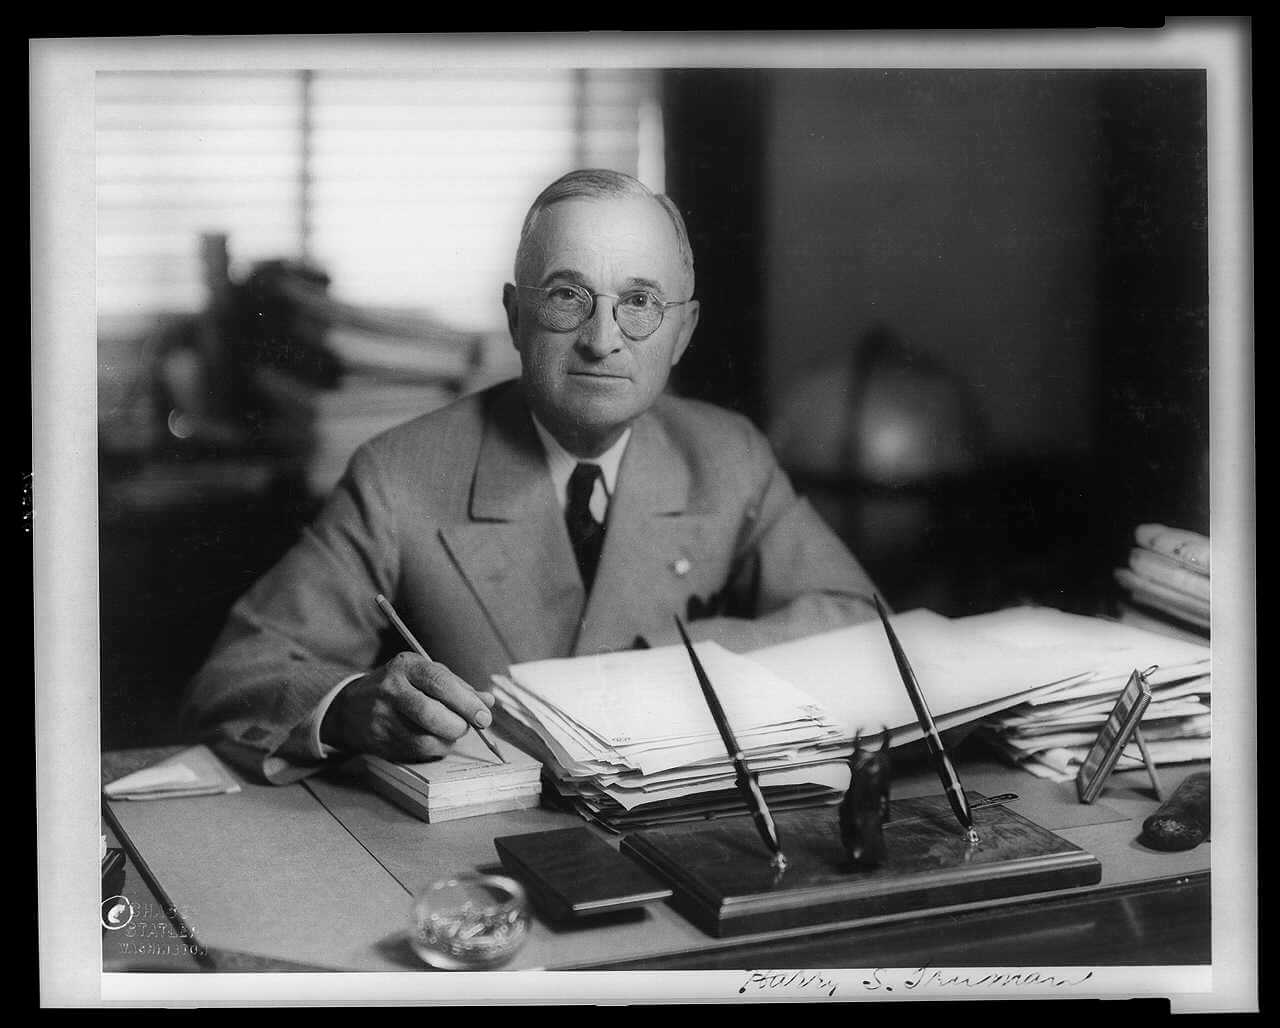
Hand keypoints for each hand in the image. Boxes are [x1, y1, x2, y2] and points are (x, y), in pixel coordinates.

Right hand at [320, 652, 496, 760]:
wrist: (351, 707)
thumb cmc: (400, 687)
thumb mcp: (424, 675)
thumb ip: (458, 687)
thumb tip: (488, 701)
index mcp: (406, 666)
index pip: (440, 682)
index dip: (466, 701)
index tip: (484, 715)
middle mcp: (390, 689)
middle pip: (430, 713)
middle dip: (458, 725)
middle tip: (470, 726)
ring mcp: (381, 717)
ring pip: (424, 739)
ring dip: (447, 740)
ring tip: (452, 732)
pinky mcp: (379, 741)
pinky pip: (416, 752)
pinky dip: (434, 749)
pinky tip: (435, 739)